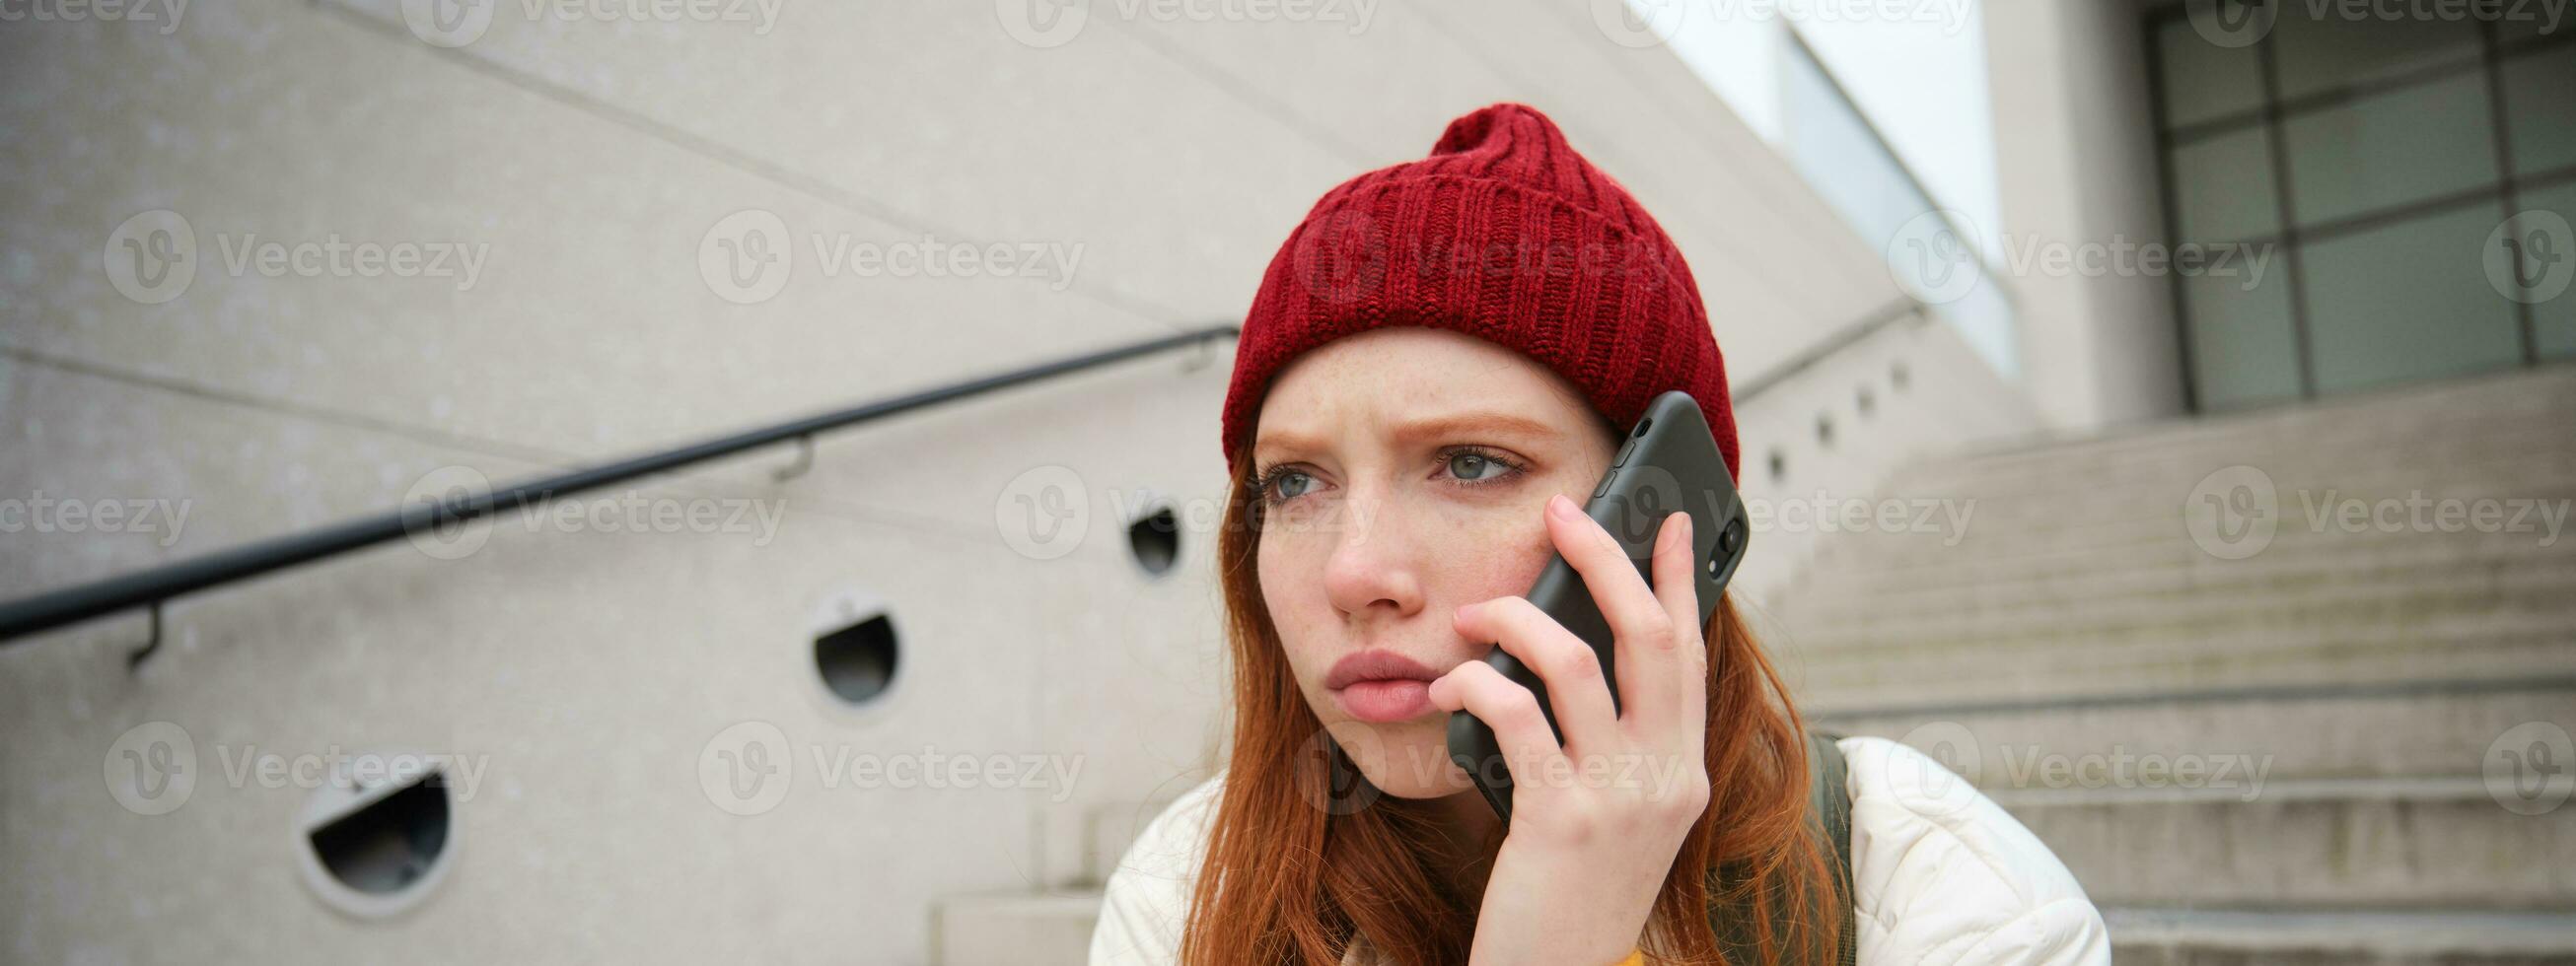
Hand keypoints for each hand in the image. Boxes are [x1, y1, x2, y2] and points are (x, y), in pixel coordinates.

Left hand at [1428, 492, 1712, 965]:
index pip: (1690, 651)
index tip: (1665, 519)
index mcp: (1685, 770)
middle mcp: (1668, 777)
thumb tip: (1570, 654)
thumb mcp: (1613, 814)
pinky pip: (1518, 715)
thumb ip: (1612, 744)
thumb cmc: (1570, 893)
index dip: (1678, 577)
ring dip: (1517, 622)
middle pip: (1649, 635)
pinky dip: (1479, 683)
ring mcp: (1621, 798)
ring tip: (1476, 615)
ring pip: (1579, 663)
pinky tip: (1452, 684)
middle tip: (1561, 516)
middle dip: (1604, 560)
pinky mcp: (1563, 819)